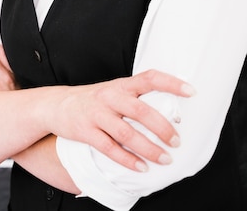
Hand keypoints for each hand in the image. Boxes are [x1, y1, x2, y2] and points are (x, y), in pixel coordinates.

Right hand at [46, 70, 195, 171]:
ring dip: (149, 148)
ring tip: (165, 159)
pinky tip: (141, 167)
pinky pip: (109, 148)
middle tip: (177, 141)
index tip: (191, 92)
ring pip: (126, 133)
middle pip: (140, 111)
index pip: (149, 78)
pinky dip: (127, 159)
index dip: (171, 83)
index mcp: (121, 85)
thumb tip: (171, 112)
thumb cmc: (92, 100)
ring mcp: (96, 114)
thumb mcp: (113, 91)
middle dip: (163, 128)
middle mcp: (109, 97)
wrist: (55, 105)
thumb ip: (135, 97)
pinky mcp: (86, 131)